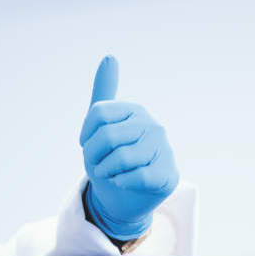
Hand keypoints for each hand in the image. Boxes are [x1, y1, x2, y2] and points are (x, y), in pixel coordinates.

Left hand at [79, 55, 179, 239]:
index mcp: (135, 111)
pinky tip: (127, 183)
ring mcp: (163, 150)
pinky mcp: (168, 174)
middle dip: (93, 157)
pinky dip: (122, 183)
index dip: (86, 136)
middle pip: (107, 136)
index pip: (98, 114)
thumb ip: (103, 93)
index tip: (89, 146)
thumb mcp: (100, 127)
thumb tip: (110, 56)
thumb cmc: (109, 161)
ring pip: (120, 158)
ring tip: (113, 174)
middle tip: (99, 166)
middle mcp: (153, 125)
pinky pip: (135, 177)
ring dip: (107, 172)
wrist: (121, 199)